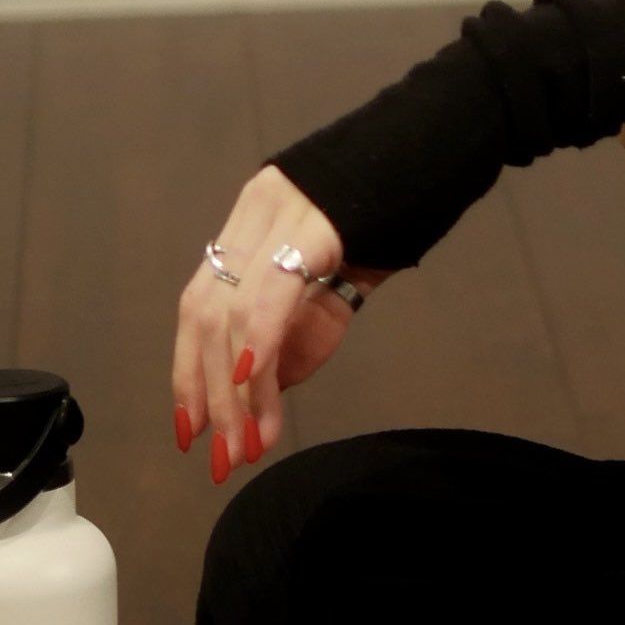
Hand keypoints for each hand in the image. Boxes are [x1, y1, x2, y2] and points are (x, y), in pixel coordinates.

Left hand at [172, 165, 393, 484]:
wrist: (437, 167)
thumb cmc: (385, 231)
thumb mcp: (331, 296)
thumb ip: (292, 339)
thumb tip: (258, 395)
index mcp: (247, 229)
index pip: (196, 308)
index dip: (187, 373)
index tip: (190, 431)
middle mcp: (252, 215)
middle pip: (205, 316)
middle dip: (210, 396)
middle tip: (221, 458)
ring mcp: (279, 215)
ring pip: (231, 314)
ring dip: (236, 392)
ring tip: (247, 444)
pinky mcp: (313, 227)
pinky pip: (271, 295)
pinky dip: (256, 347)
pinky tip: (255, 389)